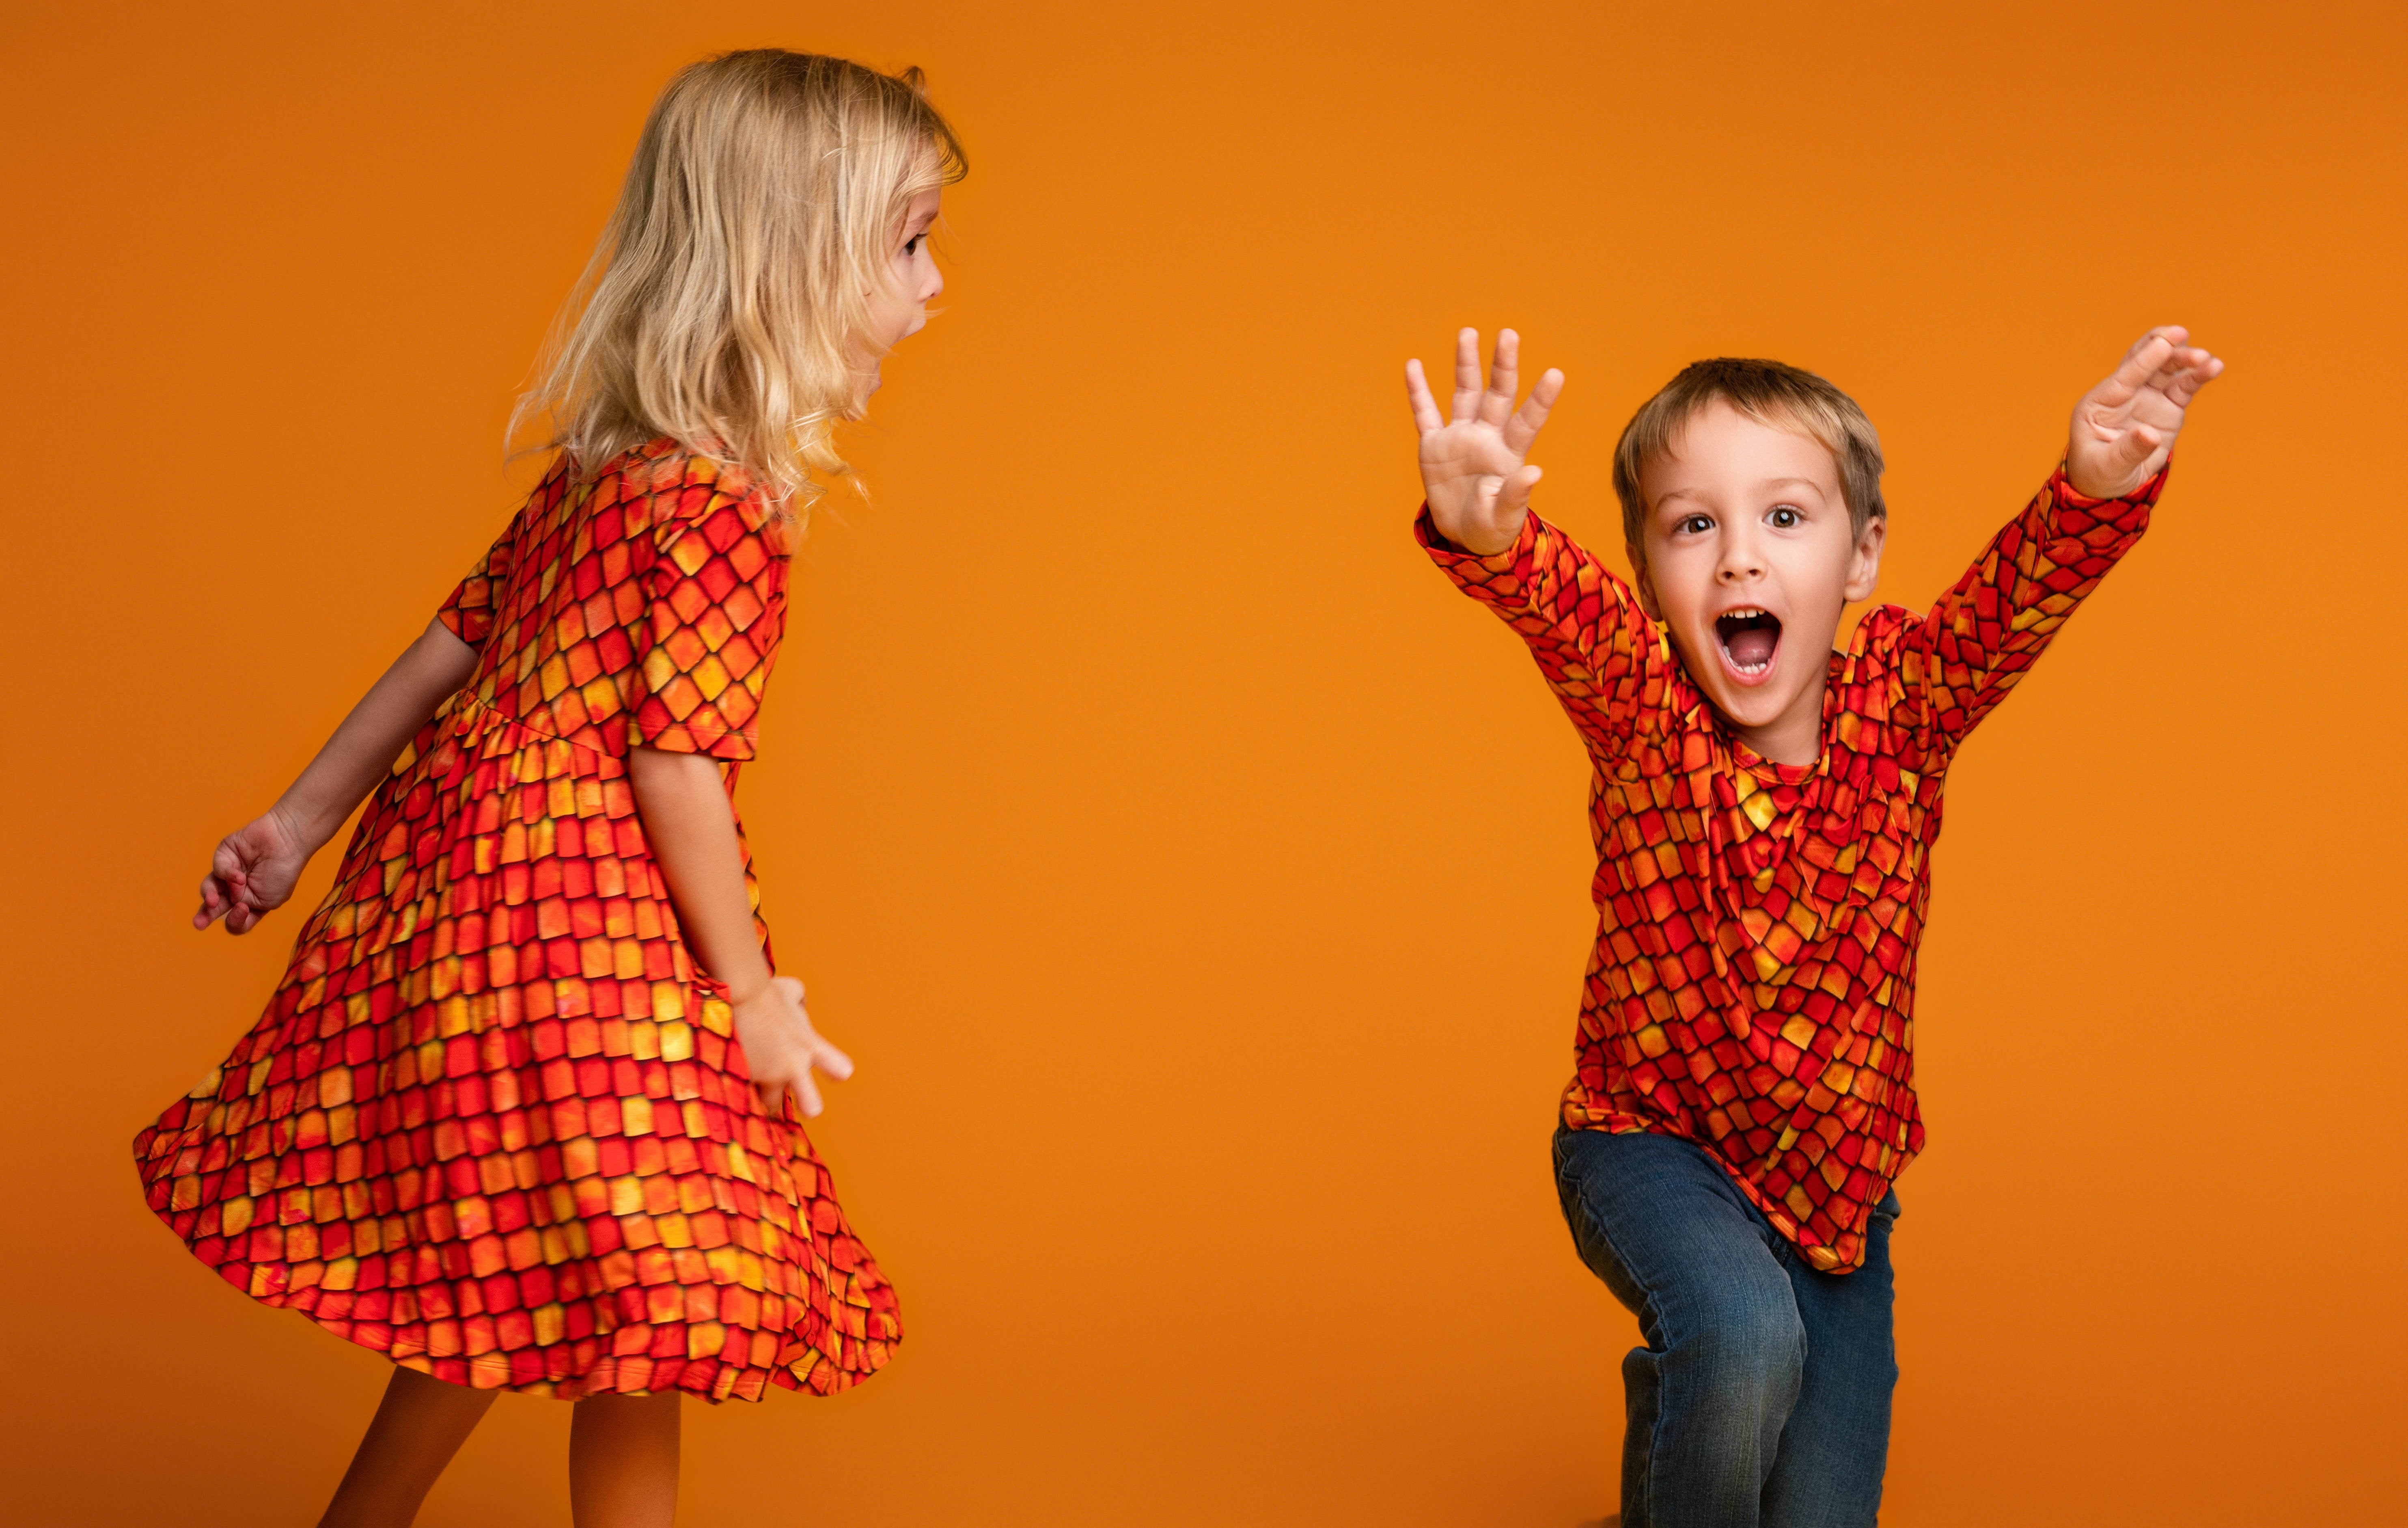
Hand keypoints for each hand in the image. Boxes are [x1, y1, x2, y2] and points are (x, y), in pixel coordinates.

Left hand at [193, 805, 311, 933]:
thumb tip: (223, 903)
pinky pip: (217, 869)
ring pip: (210, 888)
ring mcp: (229, 872)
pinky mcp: (224, 856)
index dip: (234, 921)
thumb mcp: (269, 902)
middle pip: (215, 906)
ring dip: (210, 896)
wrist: (287, 842)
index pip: (234, 920)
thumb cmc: (283, 873)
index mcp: (250, 903)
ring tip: (213, 901)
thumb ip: (244, 910)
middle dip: (205, 915)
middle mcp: (237, 889)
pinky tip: (240, 876)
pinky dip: (228, 874)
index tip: (242, 910)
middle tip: (198, 924)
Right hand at [729, 975, 853, 1117]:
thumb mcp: (791, 991)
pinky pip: (744, 1095)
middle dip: (806, 1106)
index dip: (837, 1072)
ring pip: (771, 1104)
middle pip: (812, 1107)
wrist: (737, 994)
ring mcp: (769, 1076)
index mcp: (811, 1045)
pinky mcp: (745, 1080)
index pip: (840, 1069)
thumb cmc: (764, 991)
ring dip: (765, 1096)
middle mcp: (794, 1065)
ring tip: (756, 1078)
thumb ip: (799, 1002)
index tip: (833, 1072)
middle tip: (797, 1095)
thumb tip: (798, 1003)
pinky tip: (735, 1074)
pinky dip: (741, 1086)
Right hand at [1405, 328, 1564, 555]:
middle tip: (1509, 334)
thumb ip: (1517, 494)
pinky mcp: (1434, 445)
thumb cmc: (1493, 525)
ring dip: (1466, 363)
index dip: (1541, 399)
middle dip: (1503, 365)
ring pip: (1464, 392)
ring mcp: (1460, 437)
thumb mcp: (1506, 516)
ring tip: (1468, 332)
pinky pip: (1425, 413)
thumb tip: (1535, 472)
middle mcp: (1487, 436)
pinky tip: (1414, 365)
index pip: (1528, 420)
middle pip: (1497, 394)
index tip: (1555, 374)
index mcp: (1509, 453)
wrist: (1465, 533)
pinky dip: (1418, 390)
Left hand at [2066, 326, 2223, 498]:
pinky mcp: (2168, 406)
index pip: (2123, 376)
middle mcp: (2123, 394)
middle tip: (2180, 335)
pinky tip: (2214, 367)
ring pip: (2167, 370)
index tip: (2163, 343)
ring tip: (2206, 360)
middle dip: (2162, 345)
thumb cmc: (2100, 473)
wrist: (2112, 485)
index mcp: (2098, 403)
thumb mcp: (2108, 466)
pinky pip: (2184, 386)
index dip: (2144, 359)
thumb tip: (2149, 434)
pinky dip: (2198, 376)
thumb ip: (2128, 449)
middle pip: (2144, 361)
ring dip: (2185, 360)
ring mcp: (2147, 397)